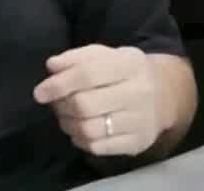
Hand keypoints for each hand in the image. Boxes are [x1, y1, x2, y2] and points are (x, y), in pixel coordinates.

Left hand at [33, 44, 164, 157]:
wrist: (164, 96)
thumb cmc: (123, 72)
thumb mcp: (104, 55)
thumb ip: (76, 58)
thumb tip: (52, 67)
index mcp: (129, 64)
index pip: (88, 74)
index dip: (59, 84)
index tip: (40, 92)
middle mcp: (139, 92)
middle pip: (85, 105)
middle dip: (61, 106)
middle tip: (55, 104)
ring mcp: (140, 120)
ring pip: (89, 129)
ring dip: (67, 124)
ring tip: (65, 117)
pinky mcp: (137, 143)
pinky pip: (98, 147)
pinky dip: (80, 140)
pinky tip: (79, 130)